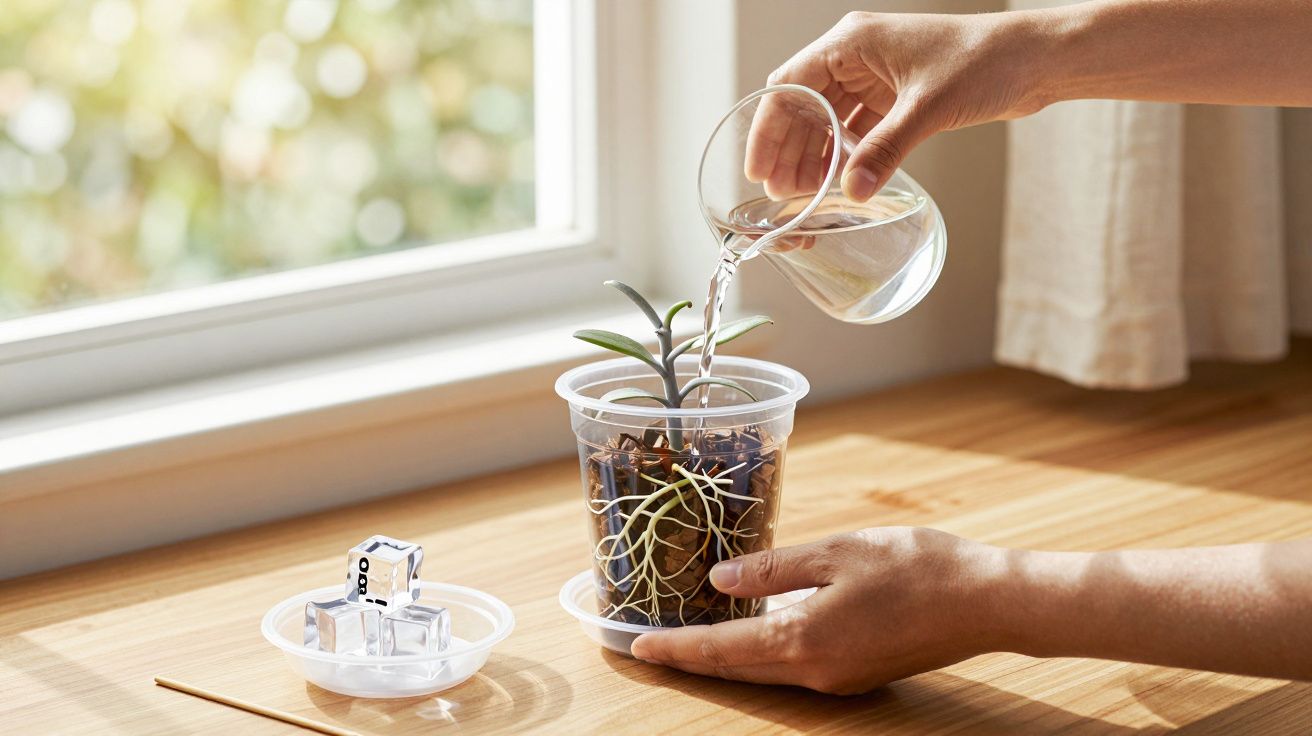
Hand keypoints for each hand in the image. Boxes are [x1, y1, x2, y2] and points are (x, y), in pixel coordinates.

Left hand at [629, 527, 1004, 694]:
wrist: (987, 602)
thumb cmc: (917, 567)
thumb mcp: (837, 552)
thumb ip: (774, 568)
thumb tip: (720, 579)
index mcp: (803, 640)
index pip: (720, 648)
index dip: (675, 648)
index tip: (636, 648)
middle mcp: (814, 671)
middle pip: (735, 668)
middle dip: (690, 659)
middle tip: (650, 648)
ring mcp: (837, 678)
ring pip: (762, 672)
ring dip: (723, 658)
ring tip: (688, 640)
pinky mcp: (856, 673)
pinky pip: (791, 669)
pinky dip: (759, 653)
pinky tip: (750, 632)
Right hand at [750, 11, 1046, 202]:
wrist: (1035, 59)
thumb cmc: (984, 61)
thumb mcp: (927, 109)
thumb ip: (885, 151)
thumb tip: (851, 191)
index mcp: (851, 43)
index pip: (789, 87)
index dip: (769, 130)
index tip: (760, 170)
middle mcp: (855, 57)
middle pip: (802, 107)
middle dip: (789, 151)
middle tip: (781, 195)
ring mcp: (874, 77)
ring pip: (826, 120)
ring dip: (814, 157)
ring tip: (805, 196)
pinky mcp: (894, 97)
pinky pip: (854, 128)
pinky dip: (843, 155)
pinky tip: (838, 182)